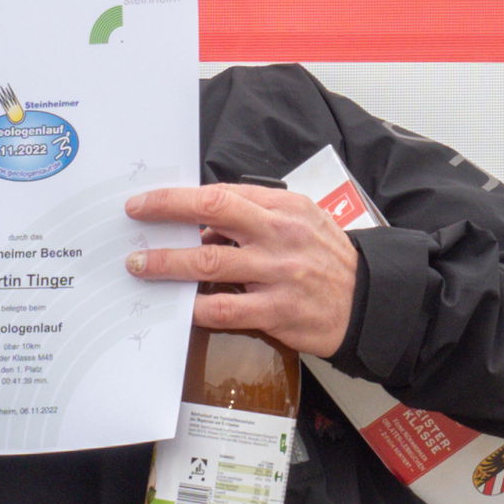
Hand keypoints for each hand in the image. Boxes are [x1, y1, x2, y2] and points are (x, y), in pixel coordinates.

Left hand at [122, 184, 360, 359]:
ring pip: (208, 263)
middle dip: (165, 212)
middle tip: (134, 218)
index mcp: (284, 207)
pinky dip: (195, 307)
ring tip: (140, 265)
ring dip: (166, 263)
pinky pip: (224, 308)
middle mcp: (279, 234)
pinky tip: (178, 307)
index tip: (148, 202)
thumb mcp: (301, 221)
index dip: (179, 197)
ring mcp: (278, 272)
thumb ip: (256, 217)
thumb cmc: (327, 260)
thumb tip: (203, 226)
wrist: (368, 301)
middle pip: (212, 212)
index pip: (221, 193)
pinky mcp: (278, 310)